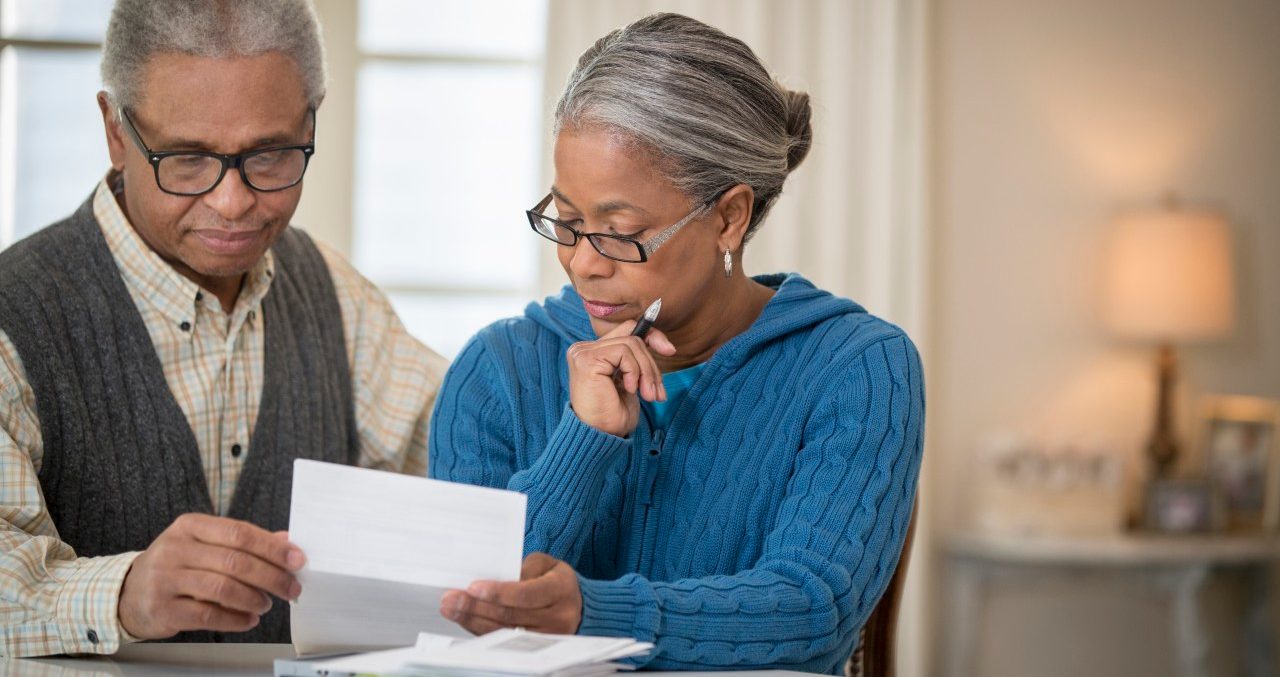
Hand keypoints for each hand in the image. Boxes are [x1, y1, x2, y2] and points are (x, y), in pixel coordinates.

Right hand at [117, 513, 305, 638]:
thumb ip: (244, 542)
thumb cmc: (177, 566)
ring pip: (222, 588)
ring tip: (266, 604)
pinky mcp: (162, 609)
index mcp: (190, 526)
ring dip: (253, 599)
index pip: (239, 533)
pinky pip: (207, 615)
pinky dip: (235, 619)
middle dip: (271, 577)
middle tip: (291, 588)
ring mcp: (165, 579)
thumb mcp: (205, 544)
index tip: (297, 560)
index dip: (272, 547)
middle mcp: (175, 549)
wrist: (128, 593)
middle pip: (234, 561)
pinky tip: (248, 620)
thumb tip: (286, 542)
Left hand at [440, 553, 581, 634]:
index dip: (498, 592)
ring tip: (452, 609)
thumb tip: (488, 581)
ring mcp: (548, 637)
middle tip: (451, 599)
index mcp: (561, 589)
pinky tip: (466, 619)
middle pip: (511, 616)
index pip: (527, 594)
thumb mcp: (543, 563)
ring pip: (504, 631)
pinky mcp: (535, 647)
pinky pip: (504, 639)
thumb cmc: (554, 577)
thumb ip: (520, 569)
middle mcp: (558, 617)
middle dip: (476, 607)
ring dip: (473, 620)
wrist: (576, 603)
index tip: (472, 587)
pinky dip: (482, 629)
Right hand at [566, 319, 676, 436]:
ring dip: (646, 372)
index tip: (670, 351)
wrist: (601, 436)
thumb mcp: (632, 381)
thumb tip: (664, 344)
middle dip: (651, 365)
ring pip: (631, 344)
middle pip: (633, 337)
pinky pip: (623, 353)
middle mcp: (584, 349)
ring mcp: (583, 353)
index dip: (652, 336)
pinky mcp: (586, 360)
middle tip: (657, 392)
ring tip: (647, 395)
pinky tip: (629, 390)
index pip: (627, 329)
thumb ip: (637, 360)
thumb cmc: (614, 414)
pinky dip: (634, 372)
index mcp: (594, 352)